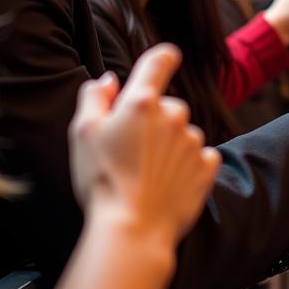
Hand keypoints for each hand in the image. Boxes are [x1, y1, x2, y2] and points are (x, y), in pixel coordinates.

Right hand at [69, 45, 221, 251]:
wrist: (132, 230)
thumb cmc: (102, 181)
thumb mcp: (82, 134)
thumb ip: (94, 98)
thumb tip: (108, 81)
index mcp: (142, 102)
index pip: (160, 59)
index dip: (162, 58)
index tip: (163, 61)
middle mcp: (174, 115)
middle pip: (166, 106)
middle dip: (152, 122)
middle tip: (130, 151)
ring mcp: (193, 141)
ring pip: (181, 133)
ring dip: (168, 146)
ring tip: (145, 173)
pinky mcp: (206, 166)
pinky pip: (199, 156)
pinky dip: (186, 165)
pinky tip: (166, 182)